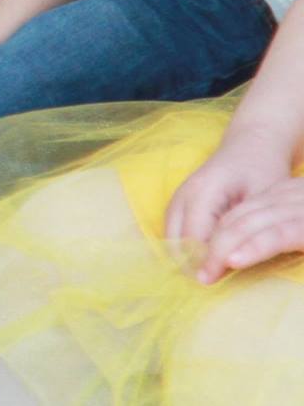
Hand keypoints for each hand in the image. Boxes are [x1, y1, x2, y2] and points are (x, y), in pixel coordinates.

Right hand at [166, 126, 299, 282]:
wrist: (250, 145)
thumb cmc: (262, 170)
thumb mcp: (262, 199)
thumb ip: (243, 228)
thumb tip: (230, 260)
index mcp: (204, 191)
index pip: (195, 237)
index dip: (202, 262)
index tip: (211, 286)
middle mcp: (184, 193)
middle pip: (175, 238)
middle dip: (187, 264)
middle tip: (204, 287)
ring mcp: (178, 195)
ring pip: (169, 236)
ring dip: (182, 257)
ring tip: (199, 278)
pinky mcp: (179, 200)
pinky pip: (172, 229)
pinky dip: (181, 247)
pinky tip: (196, 261)